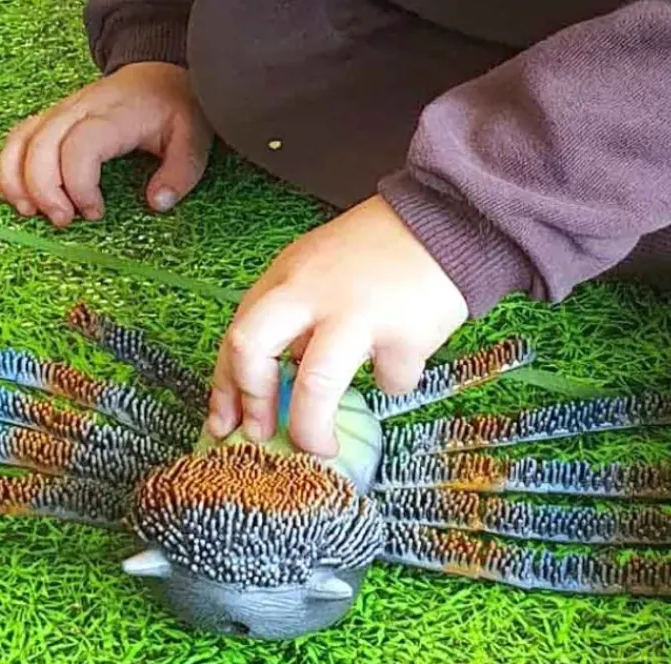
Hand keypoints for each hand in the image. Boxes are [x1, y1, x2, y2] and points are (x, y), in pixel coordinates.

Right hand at [0, 62, 211, 226]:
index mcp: (116, 113)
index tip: (96, 212)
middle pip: (41, 144)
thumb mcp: (194, 136)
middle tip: (64, 221)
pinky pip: (18, 139)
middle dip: (44, 189)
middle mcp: (81, 108)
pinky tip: (20, 197)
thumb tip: (157, 203)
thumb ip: (181, 171)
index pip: (80, 146)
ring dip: (17, 180)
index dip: (79, 185)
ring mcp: (62, 110)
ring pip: (21, 139)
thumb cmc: (175, 105)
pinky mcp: (51, 117)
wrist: (160, 71)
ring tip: (31, 213)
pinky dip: (9, 169)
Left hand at [206, 196, 468, 455]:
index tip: (225, 424)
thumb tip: (271, 379)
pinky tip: (401, 362)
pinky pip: (390, 381)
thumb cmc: (377, 250)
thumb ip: (293, 311)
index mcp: (288, 276)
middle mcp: (313, 292)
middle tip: (262, 434)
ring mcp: (358, 313)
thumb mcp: (319, 265)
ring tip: (322, 448)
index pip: (237, 333)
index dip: (226, 387)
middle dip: (251, 400)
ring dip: (311, 429)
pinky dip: (393, 380)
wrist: (445, 223)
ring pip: (315, 385)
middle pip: (252, 348)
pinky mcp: (404, 335)